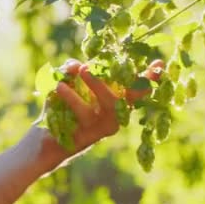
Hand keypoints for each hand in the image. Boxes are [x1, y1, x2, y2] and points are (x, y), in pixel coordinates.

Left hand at [36, 59, 163, 166]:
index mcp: (115, 101)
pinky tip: (59, 87)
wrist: (44, 140)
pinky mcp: (91, 136)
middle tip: (96, 63)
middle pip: (129, 97)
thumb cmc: (60, 109)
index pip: (135, 88)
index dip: (149, 78)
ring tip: (80, 69)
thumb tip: (76, 65)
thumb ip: (73, 70)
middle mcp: (116, 115)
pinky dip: (71, 97)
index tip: (159, 63)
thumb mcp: (67, 83)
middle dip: (124, 77)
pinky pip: (84, 113)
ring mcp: (105, 127)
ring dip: (96, 84)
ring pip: (110, 104)